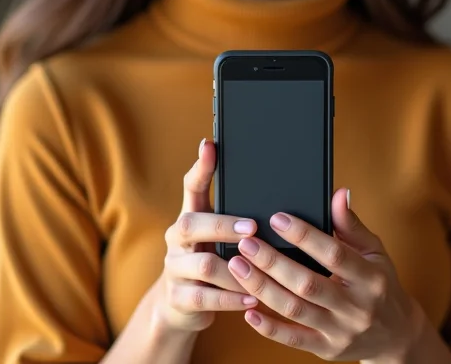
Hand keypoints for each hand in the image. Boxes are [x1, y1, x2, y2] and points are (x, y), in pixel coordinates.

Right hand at [154, 139, 258, 332]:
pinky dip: (232, 299)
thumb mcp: (218, 237)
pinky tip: (253, 298)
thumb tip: (275, 192)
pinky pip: (205, 299)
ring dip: (236, 270)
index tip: (210, 145)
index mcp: (190, 216)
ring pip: (203, 266)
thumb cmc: (212, 260)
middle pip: (191, 224)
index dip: (201, 166)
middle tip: (253, 227)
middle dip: (223, 225)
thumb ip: (237, 217)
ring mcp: (174, 269)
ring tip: (262, 271)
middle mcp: (177, 239)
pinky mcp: (178, 299)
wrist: (181, 306)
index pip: (191, 186)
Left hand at [226, 188, 423, 361]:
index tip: (277, 218)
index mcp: (369, 278)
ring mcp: (340, 332)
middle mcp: (356, 307)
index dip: (304, 236)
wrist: (397, 335)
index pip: (334, 254)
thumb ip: (351, 224)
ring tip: (238, 266)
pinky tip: (248, 310)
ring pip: (295, 310)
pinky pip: (293, 340)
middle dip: (273, 262)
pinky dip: (269, 327)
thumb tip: (338, 193)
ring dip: (263, 288)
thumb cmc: (380, 283)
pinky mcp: (327, 350)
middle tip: (246, 242)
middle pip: (308, 283)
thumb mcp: (374, 251)